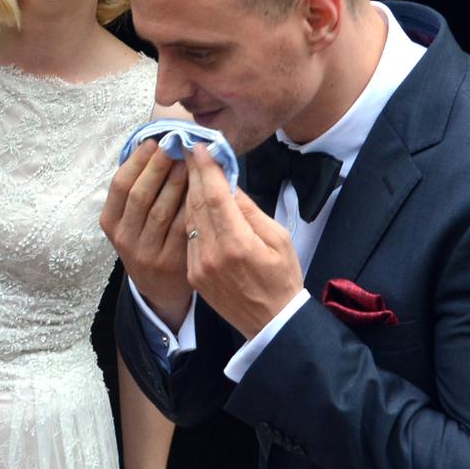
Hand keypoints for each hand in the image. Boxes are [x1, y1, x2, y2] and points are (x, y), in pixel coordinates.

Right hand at [102, 139, 192, 326]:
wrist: (159, 287)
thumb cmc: (148, 240)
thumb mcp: (131, 220)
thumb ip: (138, 190)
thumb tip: (153, 145)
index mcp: (110, 223)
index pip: (119, 186)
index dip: (136, 161)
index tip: (152, 141)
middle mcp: (124, 239)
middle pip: (140, 195)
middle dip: (158, 166)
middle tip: (174, 144)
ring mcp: (147, 253)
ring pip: (161, 210)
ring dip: (176, 181)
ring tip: (189, 160)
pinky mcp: (171, 263)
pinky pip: (182, 227)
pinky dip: (191, 204)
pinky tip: (202, 187)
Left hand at [183, 145, 302, 337]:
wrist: (272, 322)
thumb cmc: (283, 277)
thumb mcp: (277, 238)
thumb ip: (249, 209)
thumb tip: (228, 183)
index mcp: (237, 243)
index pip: (214, 196)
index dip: (205, 168)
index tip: (198, 146)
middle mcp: (212, 254)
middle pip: (196, 203)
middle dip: (192, 173)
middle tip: (188, 149)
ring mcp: (199, 266)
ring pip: (188, 219)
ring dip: (187, 191)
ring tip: (187, 168)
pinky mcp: (193, 274)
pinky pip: (188, 237)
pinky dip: (189, 215)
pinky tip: (190, 199)